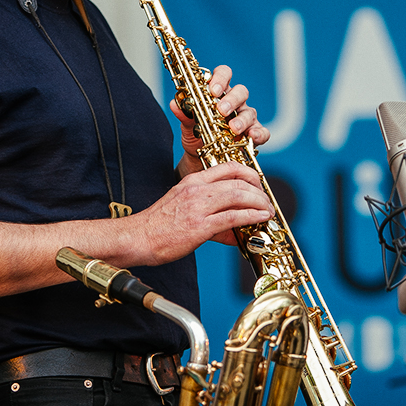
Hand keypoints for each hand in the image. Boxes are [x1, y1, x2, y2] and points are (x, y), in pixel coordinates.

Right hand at [134, 162, 273, 260]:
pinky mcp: (200, 225)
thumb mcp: (184, 208)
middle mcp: (197, 189)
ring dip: (259, 203)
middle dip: (259, 191)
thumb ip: (210, 214)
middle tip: (267, 202)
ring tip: (267, 211)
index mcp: (193, 181)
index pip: (228, 167)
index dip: (250, 174)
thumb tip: (234, 229)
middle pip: (238, 180)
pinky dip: (251, 217)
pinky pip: (233, 217)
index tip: (258, 185)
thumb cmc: (158, 226)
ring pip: (239, 195)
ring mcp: (199, 206)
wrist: (137, 238)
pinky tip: (259, 220)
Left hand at [171, 64, 269, 169]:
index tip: (212, 89)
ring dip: (242, 120)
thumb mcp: (188, 125)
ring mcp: (246, 118)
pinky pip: (262, 132)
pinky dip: (259, 133)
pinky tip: (252, 137)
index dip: (220, 78)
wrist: (199, 158)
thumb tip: (175, 103)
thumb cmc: (196, 135)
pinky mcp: (254, 134)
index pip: (223, 74)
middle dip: (232, 100)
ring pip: (250, 112)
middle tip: (221, 110)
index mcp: (219, 93)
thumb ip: (185, 114)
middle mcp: (235, 102)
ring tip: (233, 129)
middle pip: (241, 91)